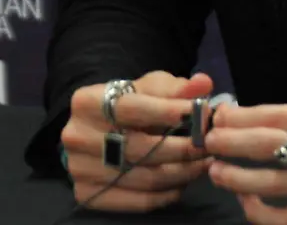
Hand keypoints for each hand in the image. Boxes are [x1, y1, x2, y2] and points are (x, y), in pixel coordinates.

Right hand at [60, 70, 215, 212]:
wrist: (98, 130)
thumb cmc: (128, 103)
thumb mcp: (149, 88)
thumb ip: (176, 87)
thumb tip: (203, 84)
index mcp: (87, 102)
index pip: (131, 109)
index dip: (168, 113)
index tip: (202, 115)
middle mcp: (76, 136)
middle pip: (138, 148)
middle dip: (182, 148)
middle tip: (210, 146)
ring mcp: (79, 168)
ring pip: (143, 178)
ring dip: (181, 173)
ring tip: (202, 164)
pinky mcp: (87, 194)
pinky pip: (137, 201)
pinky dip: (166, 195)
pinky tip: (182, 183)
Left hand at [204, 99, 286, 223]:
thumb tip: (251, 117)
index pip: (281, 117)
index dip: (245, 117)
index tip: (221, 115)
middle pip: (273, 147)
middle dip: (234, 143)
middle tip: (210, 140)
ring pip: (275, 184)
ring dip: (238, 177)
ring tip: (217, 171)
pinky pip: (286, 220)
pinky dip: (259, 211)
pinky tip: (246, 198)